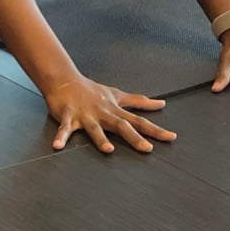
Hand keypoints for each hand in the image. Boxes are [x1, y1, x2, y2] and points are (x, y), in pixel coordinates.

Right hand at [43, 75, 176, 153]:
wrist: (65, 80)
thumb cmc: (92, 91)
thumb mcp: (118, 94)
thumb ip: (139, 102)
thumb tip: (162, 103)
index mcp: (115, 110)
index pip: (139, 121)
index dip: (155, 129)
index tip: (171, 137)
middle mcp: (103, 114)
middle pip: (121, 126)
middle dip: (134, 137)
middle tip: (147, 148)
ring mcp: (86, 116)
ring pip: (95, 129)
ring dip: (101, 139)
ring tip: (108, 149)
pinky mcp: (68, 117)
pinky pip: (65, 129)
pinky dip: (61, 137)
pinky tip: (58, 146)